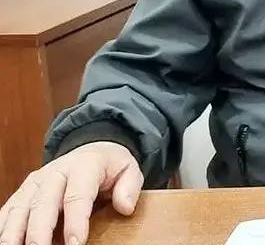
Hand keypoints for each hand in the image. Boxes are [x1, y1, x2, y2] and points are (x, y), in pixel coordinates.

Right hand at [0, 141, 142, 244]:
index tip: (77, 243)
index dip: (76, 220)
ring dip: (14, 233)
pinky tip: (6, 243)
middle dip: (40, 232)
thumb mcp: (129, 170)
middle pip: (43, 203)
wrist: (91, 150)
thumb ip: (130, 187)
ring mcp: (36, 183)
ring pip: (19, 209)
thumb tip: (125, 207)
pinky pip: (8, 211)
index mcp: (84, 166)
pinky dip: (4, 229)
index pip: (78, 194)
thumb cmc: (110, 167)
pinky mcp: (23, 193)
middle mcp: (55, 173)